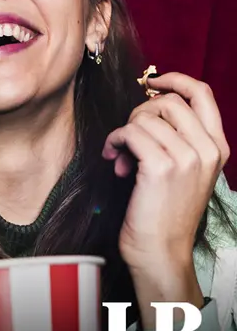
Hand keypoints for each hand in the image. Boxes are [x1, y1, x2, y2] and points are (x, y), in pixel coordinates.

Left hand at [105, 73, 228, 323]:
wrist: (160, 251)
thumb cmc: (163, 212)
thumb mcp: (181, 172)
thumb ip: (174, 140)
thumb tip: (147, 109)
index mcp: (217, 148)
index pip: (203, 94)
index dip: (176, 79)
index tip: (153, 81)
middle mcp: (208, 150)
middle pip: (168, 101)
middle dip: (139, 113)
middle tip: (128, 138)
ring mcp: (188, 158)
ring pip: (144, 117)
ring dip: (123, 132)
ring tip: (120, 157)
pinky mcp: (162, 167)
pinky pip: (130, 132)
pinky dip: (114, 141)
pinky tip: (113, 159)